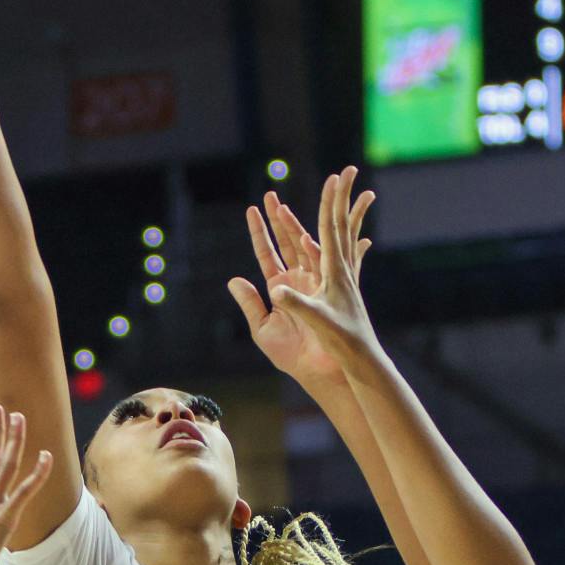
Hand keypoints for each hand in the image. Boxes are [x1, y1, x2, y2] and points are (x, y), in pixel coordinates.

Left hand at [229, 181, 375, 385]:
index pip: (266, 253)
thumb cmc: (291, 354)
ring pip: (304, 245)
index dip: (259, 232)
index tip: (252, 210)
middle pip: (286, 241)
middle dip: (278, 218)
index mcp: (279, 286)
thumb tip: (234, 280)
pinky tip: (314, 232)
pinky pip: (326, 262)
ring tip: (286, 205)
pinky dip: (320, 246)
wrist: (317, 370)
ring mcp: (315, 281)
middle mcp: (297, 279)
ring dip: (296, 224)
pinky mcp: (330, 290)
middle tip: (270, 195)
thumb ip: (250, 303)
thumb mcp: (263, 328)